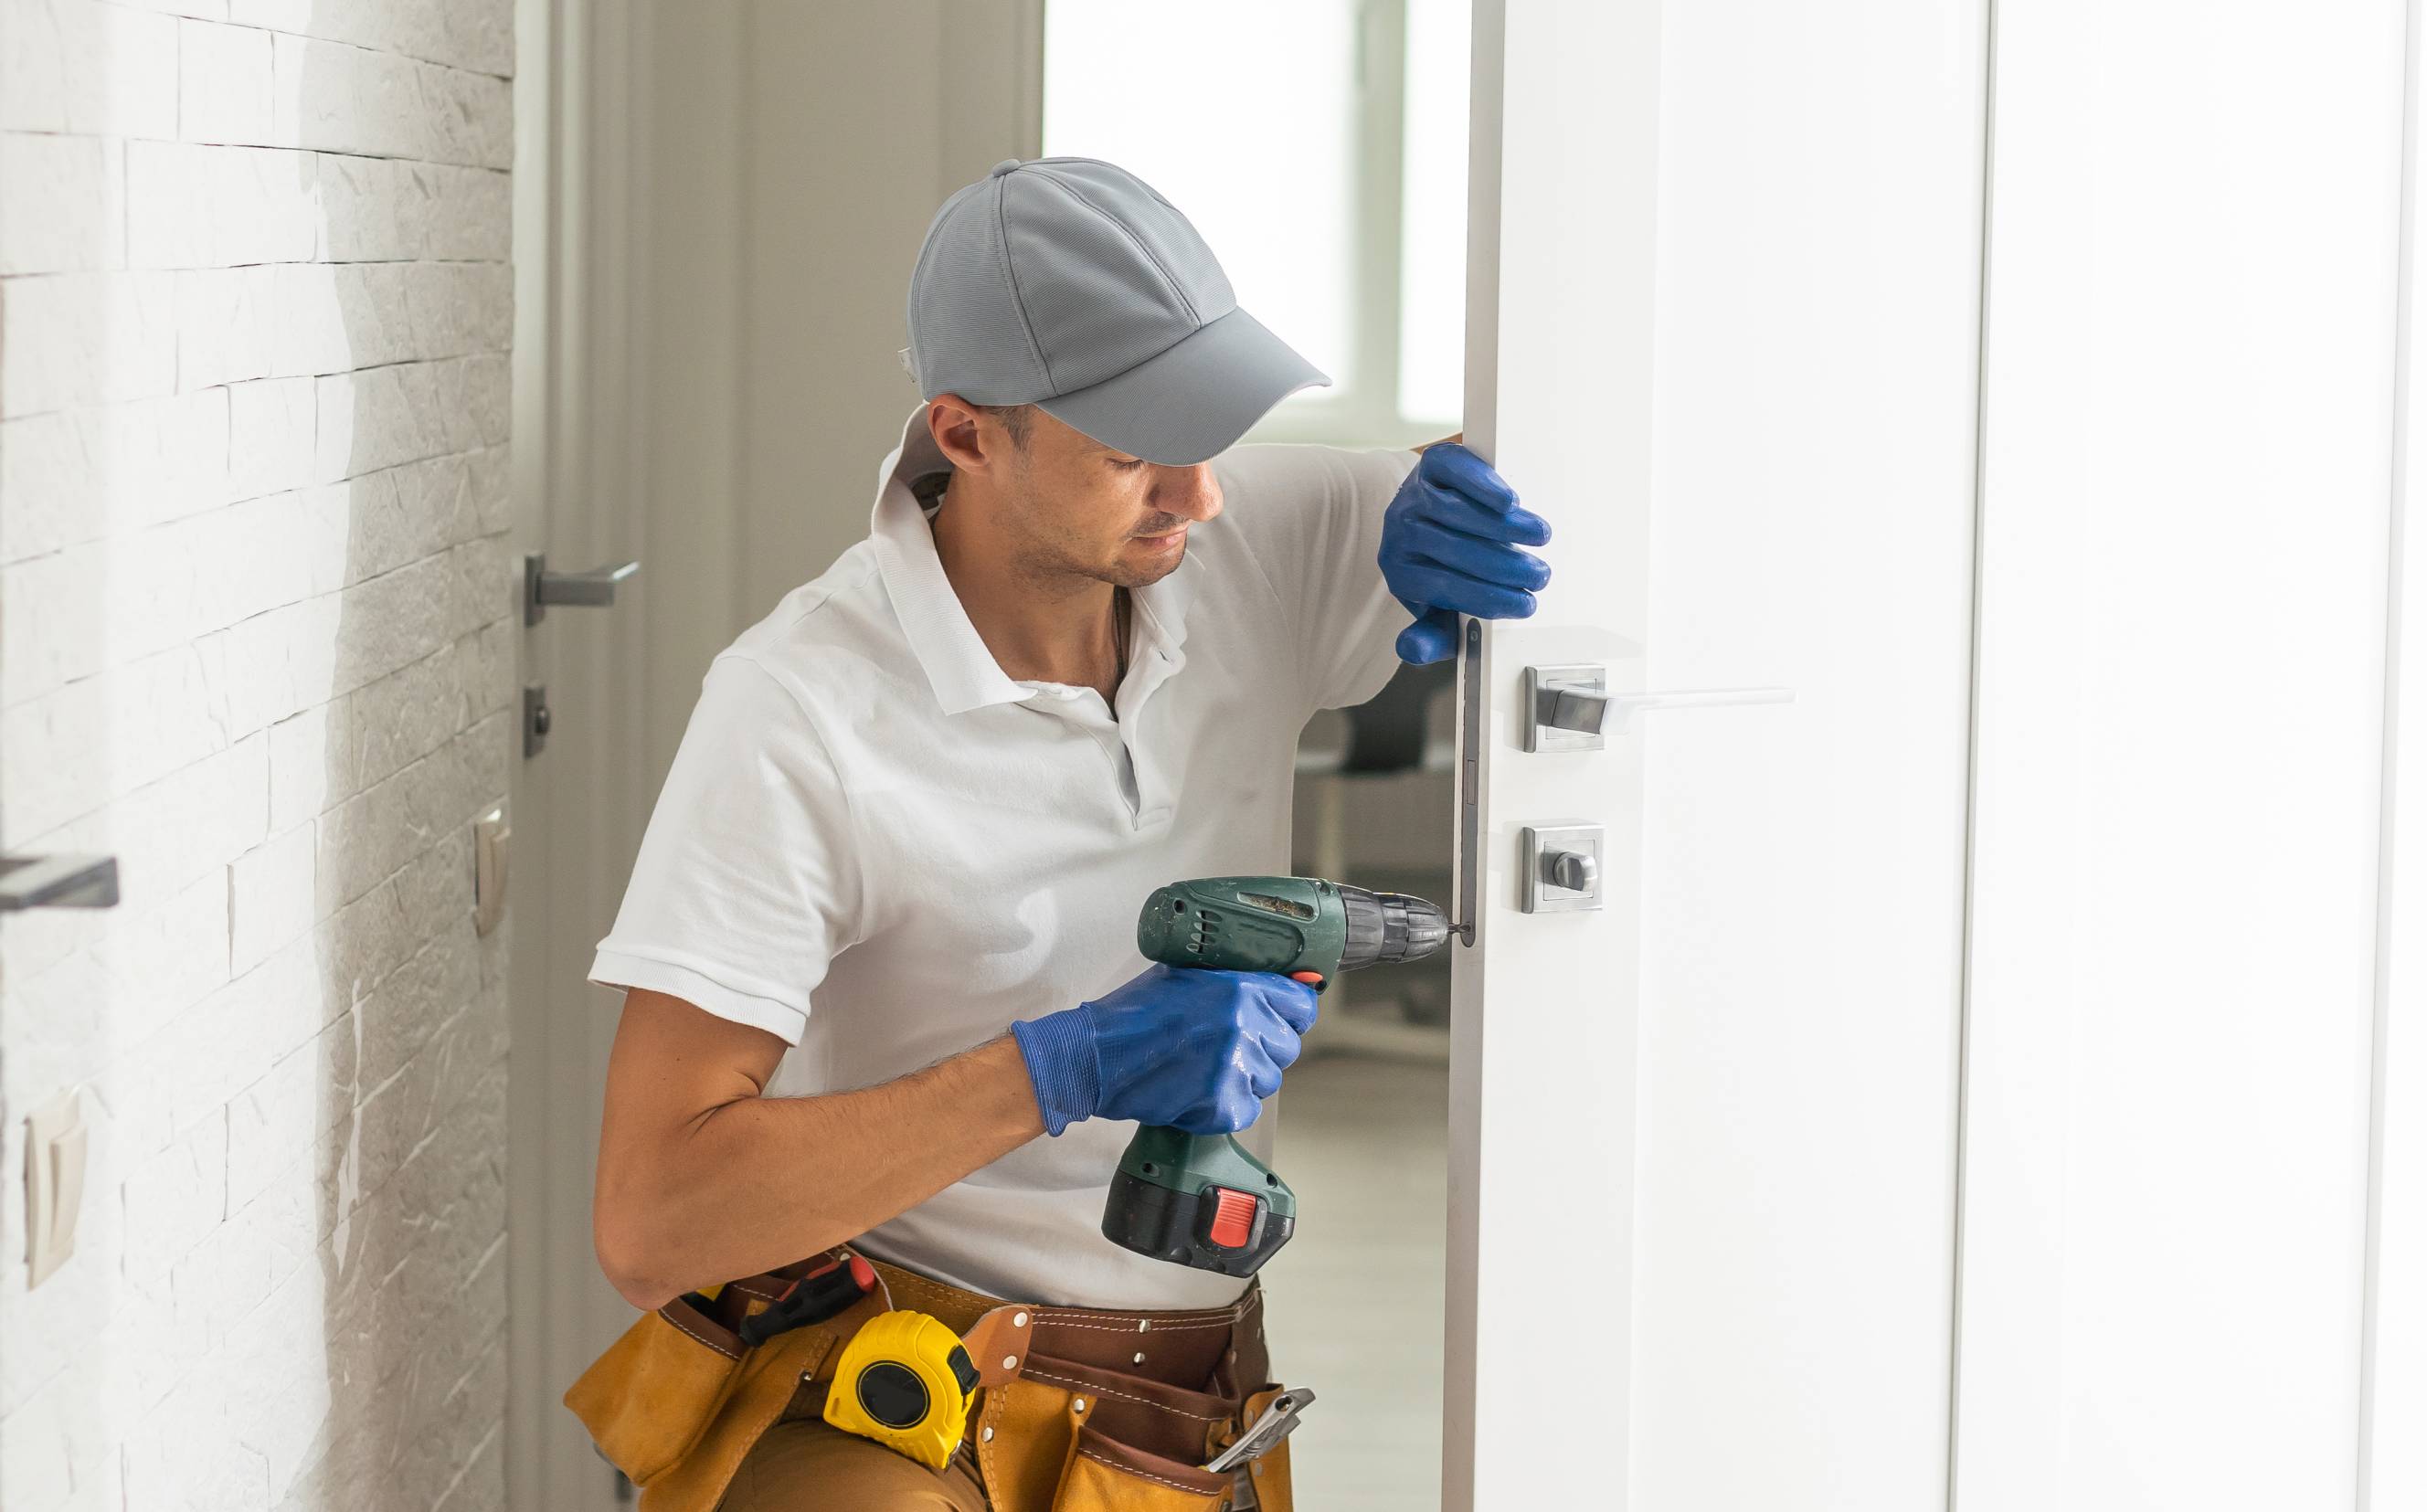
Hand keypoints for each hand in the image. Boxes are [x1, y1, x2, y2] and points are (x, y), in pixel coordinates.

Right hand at [1010, 964, 1319, 1135]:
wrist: (1094, 1056)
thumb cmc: (1133, 1015)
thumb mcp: (1186, 975)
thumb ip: (1234, 978)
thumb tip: (1288, 981)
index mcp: (1239, 987)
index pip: (1301, 1005)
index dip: (1289, 1014)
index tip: (1276, 1020)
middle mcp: (1243, 1025)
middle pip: (1287, 1047)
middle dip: (1262, 1049)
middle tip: (1225, 1047)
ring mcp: (1234, 1067)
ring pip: (1268, 1081)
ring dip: (1243, 1079)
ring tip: (1203, 1068)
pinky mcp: (1221, 1105)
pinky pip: (1246, 1111)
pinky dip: (1224, 1107)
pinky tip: (1196, 1091)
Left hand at [1379, 444, 1551, 663]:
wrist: (1431, 509)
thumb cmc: (1441, 564)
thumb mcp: (1437, 606)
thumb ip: (1432, 633)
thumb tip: (1412, 650)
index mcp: (1402, 573)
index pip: (1444, 589)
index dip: (1488, 599)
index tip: (1525, 605)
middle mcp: (1400, 533)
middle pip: (1453, 550)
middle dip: (1504, 566)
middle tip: (1540, 575)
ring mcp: (1413, 494)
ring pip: (1455, 511)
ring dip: (1503, 526)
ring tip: (1538, 537)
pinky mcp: (1432, 463)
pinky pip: (1452, 470)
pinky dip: (1482, 484)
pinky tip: (1508, 501)